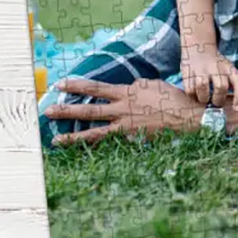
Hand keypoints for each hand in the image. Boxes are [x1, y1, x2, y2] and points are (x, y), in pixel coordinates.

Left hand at [44, 78, 204, 146]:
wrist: (188, 119)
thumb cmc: (173, 99)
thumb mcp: (153, 84)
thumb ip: (137, 85)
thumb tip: (129, 87)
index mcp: (127, 93)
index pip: (96, 88)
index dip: (77, 86)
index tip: (60, 84)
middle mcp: (122, 110)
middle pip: (89, 110)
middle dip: (66, 110)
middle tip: (48, 111)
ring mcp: (126, 128)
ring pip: (95, 133)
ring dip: (73, 137)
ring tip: (56, 140)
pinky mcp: (133, 142)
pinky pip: (114, 143)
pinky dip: (103, 147)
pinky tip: (89, 152)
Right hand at [181, 46, 237, 109]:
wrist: (199, 47)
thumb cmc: (218, 66)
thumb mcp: (231, 72)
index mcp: (229, 68)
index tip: (237, 109)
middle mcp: (216, 68)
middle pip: (221, 87)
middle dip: (219, 99)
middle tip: (216, 101)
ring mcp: (201, 69)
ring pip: (203, 88)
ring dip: (204, 98)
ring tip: (205, 98)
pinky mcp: (187, 72)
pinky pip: (190, 90)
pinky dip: (193, 96)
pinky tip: (196, 93)